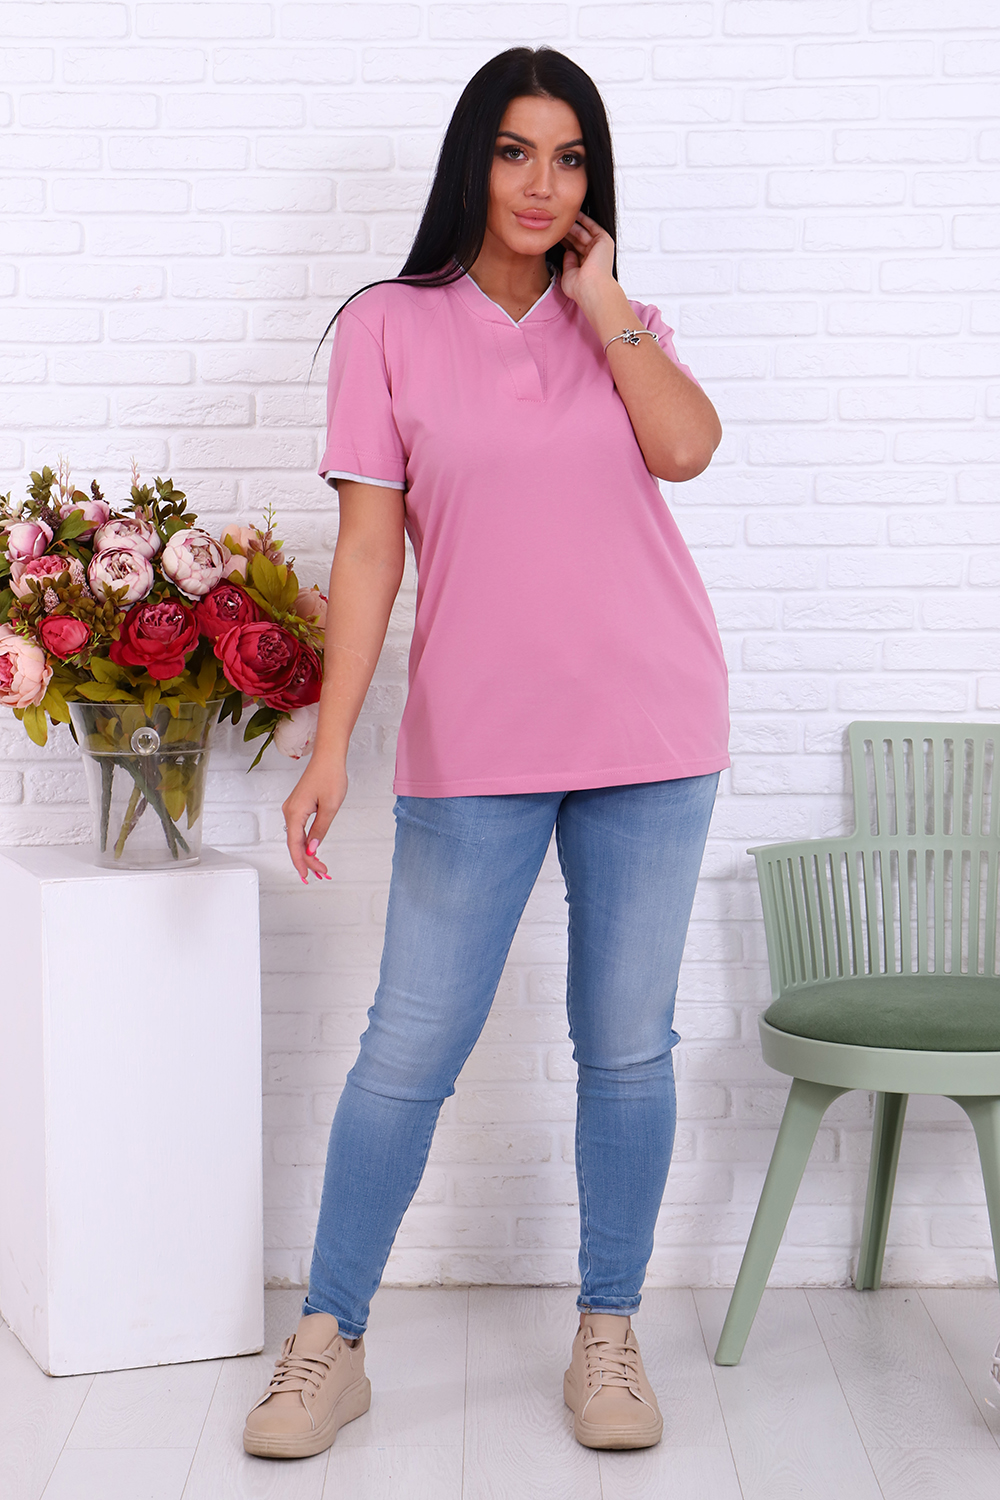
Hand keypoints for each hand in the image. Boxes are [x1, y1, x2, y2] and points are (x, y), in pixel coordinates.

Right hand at [281, 755, 347, 883]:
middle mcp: (290, 811)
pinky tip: (313, 850)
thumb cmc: (330, 776)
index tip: (308, 875)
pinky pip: (299, 829)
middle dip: (307, 860)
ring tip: (319, 867)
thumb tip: (312, 848)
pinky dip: (306, 841)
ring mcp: (293, 809)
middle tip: (321, 873)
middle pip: (295, 843)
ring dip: (307, 853)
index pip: (295, 844)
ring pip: (297, 837)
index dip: (302, 862)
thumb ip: (320, 830)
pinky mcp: (298, 806)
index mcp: (295, 812)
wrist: (328, 757)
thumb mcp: (330, 807)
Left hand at [559, 211, 616, 307]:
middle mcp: (594, 256)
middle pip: (578, 239)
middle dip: (566, 231)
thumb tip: (568, 251)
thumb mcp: (568, 274)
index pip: (573, 248)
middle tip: (555, 222)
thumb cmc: (580, 287)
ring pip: (583, 232)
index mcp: (586, 265)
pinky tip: (574, 213)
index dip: (564, 241)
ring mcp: (599, 248)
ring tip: (561, 215)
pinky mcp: (604, 240)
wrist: (591, 287)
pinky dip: (584, 219)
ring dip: (572, 224)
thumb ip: (568, 262)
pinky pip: (592, 226)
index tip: (553, 234)